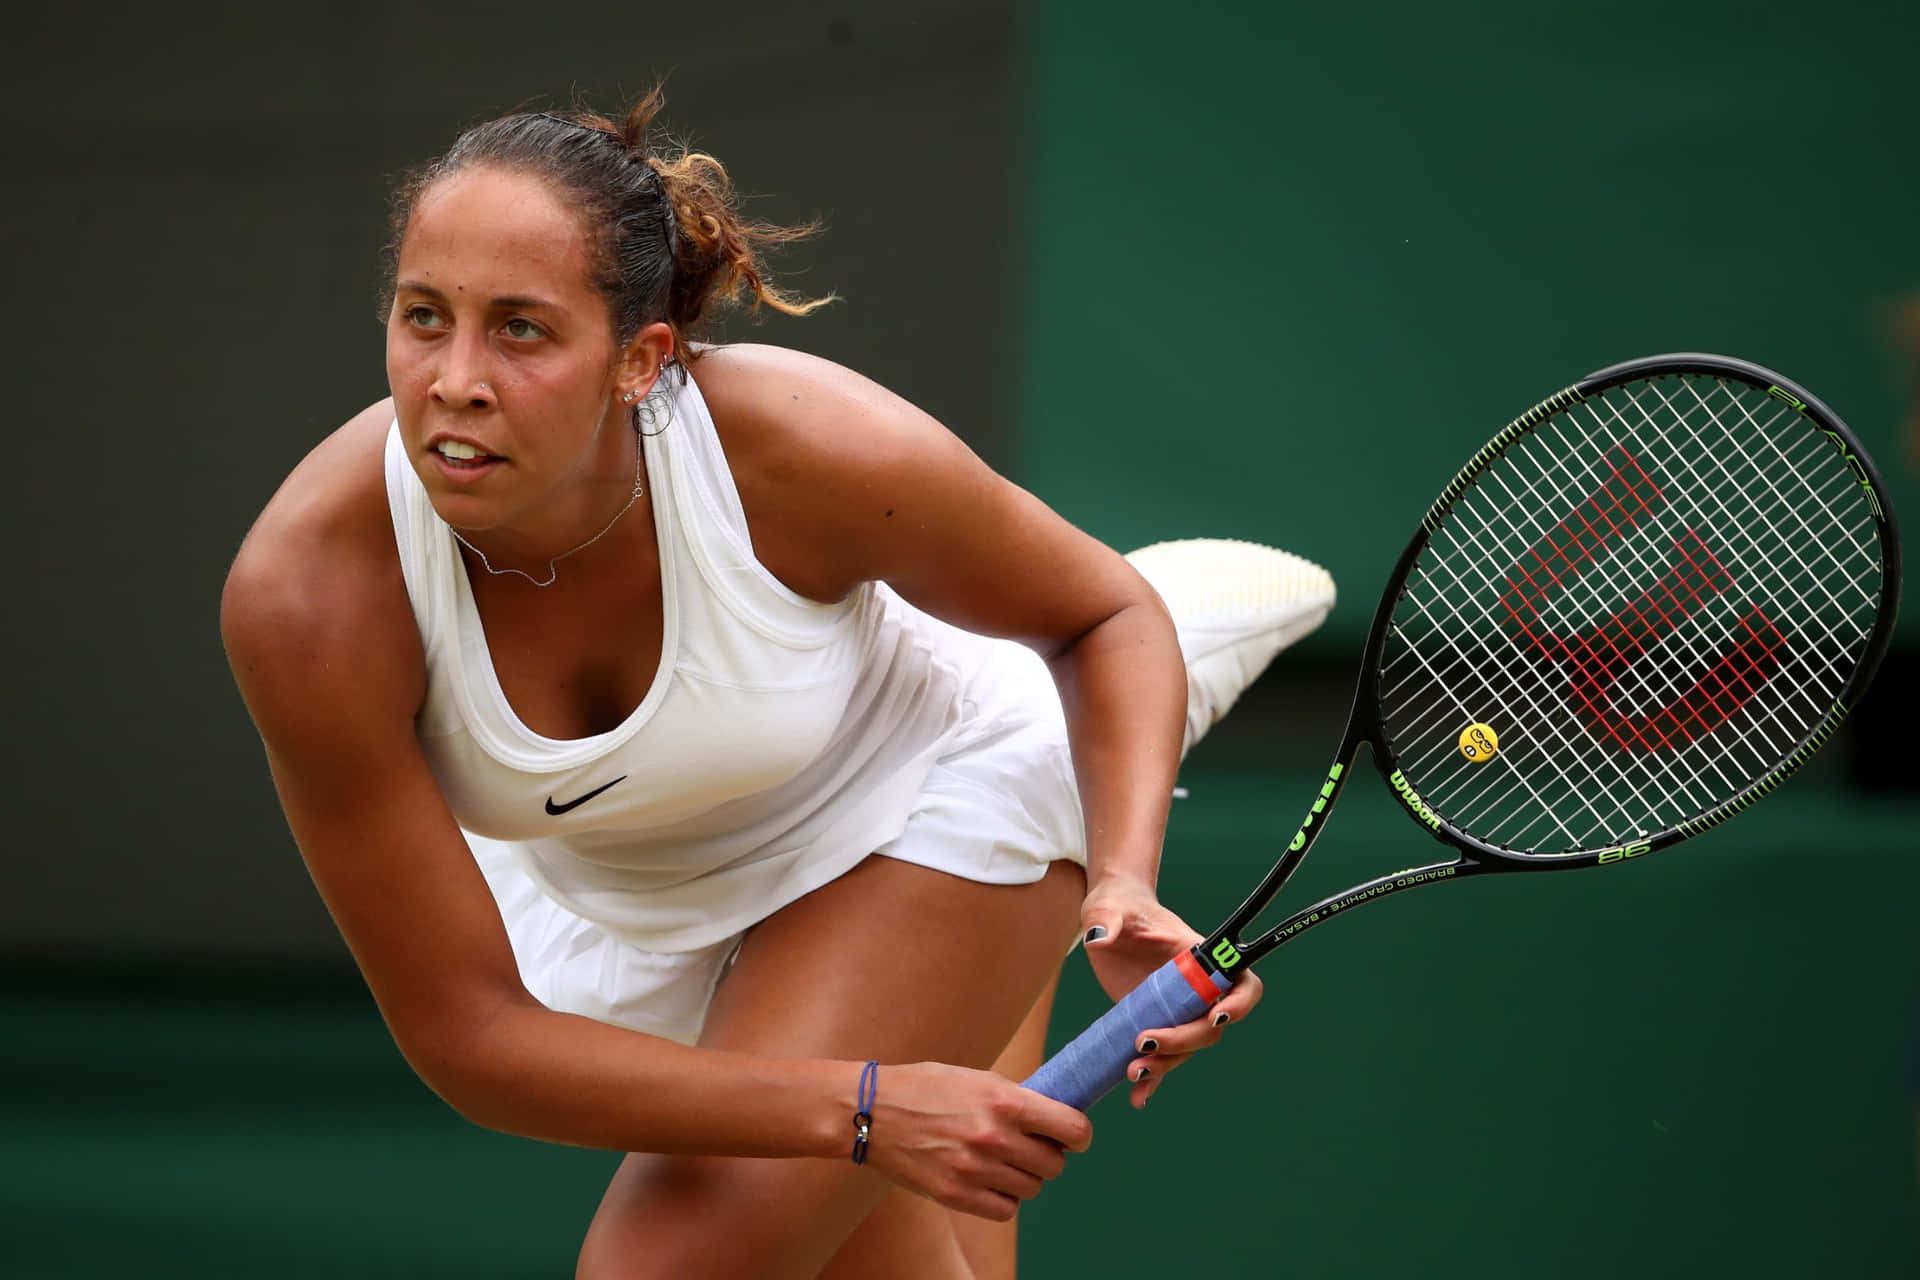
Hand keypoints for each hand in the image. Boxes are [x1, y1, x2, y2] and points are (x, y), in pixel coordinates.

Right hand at [861, 1061, 1092, 1220]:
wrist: (870, 1111)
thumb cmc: (926, 1088)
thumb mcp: (977, 1079)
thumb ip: (1017, 1099)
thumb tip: (1058, 1117)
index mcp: (1004, 1101)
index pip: (1072, 1129)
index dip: (1079, 1136)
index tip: (1074, 1137)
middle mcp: (993, 1136)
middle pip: (1054, 1164)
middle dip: (1048, 1156)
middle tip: (1029, 1147)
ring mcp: (973, 1170)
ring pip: (1031, 1188)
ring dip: (1024, 1178)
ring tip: (1001, 1162)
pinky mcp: (954, 1195)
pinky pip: (1005, 1210)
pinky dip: (1004, 1199)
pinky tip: (989, 1182)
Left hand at [1079, 878, 1263, 1108]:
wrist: (1109, 919)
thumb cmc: (1119, 905)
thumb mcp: (1110, 908)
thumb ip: (1106, 919)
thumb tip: (1098, 939)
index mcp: (1198, 956)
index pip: (1239, 982)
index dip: (1239, 1003)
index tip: (1216, 1017)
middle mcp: (1195, 987)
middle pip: (1210, 1026)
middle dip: (1183, 1041)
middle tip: (1143, 1041)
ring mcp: (1176, 1009)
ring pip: (1189, 1048)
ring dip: (1166, 1065)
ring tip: (1132, 1072)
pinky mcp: (1155, 1022)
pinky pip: (1163, 1057)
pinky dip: (1153, 1080)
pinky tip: (1137, 1097)